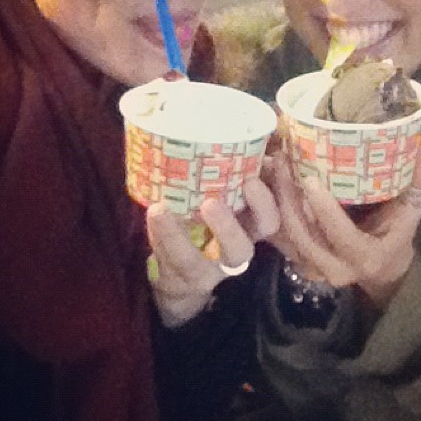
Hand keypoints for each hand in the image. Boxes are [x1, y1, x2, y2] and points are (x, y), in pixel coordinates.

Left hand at [146, 177, 279, 325]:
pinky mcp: (173, 277)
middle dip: (227, 228)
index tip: (251, 180)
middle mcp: (230, 256)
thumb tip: (242, 144)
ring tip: (159, 209)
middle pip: (240, 250)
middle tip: (209, 203)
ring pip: (191, 262)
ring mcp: (200, 271)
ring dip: (174, 235)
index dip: (264, 205)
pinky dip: (155, 234)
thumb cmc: (211, 220)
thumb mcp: (230, 202)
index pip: (268, 223)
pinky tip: (151, 212)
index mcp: (249, 232)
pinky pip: (163, 261)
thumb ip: (235, 179)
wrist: (183, 274)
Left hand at [265, 136, 420, 307]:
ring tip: (270, 164)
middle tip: (282, 160)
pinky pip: (277, 236)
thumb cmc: (395, 238)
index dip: (324, 209)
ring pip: (284, 235)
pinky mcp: (297, 260)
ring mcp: (310, 266)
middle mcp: (332, 267)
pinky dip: (268, 209)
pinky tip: (263, 181)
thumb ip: (418, 182)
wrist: (381, 272)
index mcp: (363, 257)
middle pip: (301, 233)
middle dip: (287, 197)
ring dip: (274, 201)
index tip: (310, 178)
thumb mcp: (411, 215)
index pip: (340, 233)